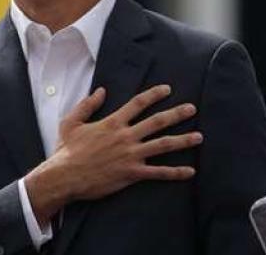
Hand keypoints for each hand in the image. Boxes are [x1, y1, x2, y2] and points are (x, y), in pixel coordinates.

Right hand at [23, 85, 201, 226]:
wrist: (65, 175)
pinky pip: (158, 172)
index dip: (154, 95)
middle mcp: (125, 136)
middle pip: (157, 122)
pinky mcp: (132, 173)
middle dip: (176, 114)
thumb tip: (101, 90)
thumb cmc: (66, 150)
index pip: (137, 104)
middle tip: (192, 109)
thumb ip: (87, 105)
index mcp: (112, 122)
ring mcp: (131, 155)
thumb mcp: (71, 122)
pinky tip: (190, 171)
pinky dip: (175, 172)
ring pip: (163, 145)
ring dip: (183, 141)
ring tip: (199, 137)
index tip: (167, 89)